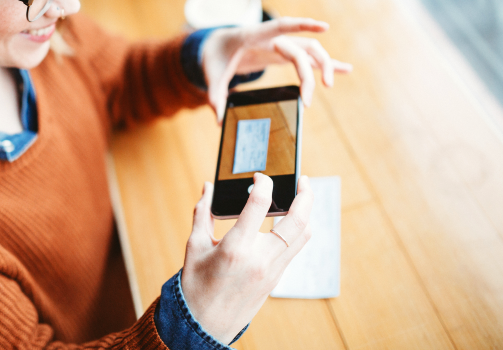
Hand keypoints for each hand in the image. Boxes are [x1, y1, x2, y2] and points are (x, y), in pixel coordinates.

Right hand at [181, 174, 313, 343]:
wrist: (205, 325)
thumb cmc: (196, 285)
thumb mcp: (194, 246)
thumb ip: (203, 213)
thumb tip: (208, 187)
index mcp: (236, 248)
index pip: (259, 204)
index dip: (263, 183)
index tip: (259, 177)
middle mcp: (260, 259)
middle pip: (297, 221)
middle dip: (305, 195)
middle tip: (303, 180)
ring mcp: (272, 271)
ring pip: (303, 236)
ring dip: (307, 213)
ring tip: (302, 198)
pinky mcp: (276, 279)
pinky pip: (295, 249)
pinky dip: (297, 231)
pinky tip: (289, 221)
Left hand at [201, 17, 352, 120]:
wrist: (218, 45)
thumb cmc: (216, 56)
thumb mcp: (211, 74)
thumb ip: (215, 94)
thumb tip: (218, 120)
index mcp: (255, 35)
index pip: (282, 26)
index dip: (303, 25)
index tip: (325, 27)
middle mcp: (273, 38)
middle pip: (300, 49)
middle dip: (308, 73)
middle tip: (308, 100)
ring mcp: (281, 45)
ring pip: (310, 51)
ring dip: (323, 66)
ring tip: (330, 85)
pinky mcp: (285, 54)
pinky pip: (309, 58)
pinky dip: (326, 63)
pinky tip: (346, 69)